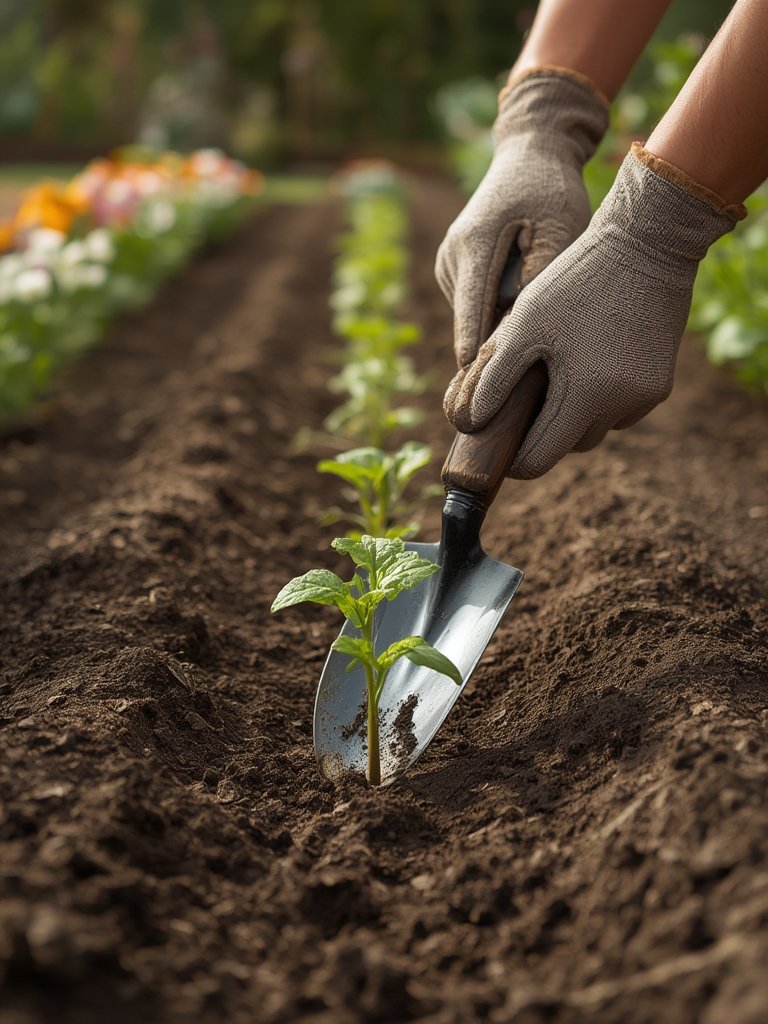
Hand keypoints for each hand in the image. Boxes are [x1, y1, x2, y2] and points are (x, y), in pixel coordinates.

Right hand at [435, 68, 607, 367]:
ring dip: (495, 335)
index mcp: (472, 248)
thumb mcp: (560, 227)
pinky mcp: (453, 268)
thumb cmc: (551, 189)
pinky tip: (523, 322)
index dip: (477, 365)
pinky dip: (493, 318)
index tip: (481, 403)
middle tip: (522, 396)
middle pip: (468, 326)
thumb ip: (542, 275)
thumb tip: (523, 331)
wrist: (530, 152)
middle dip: (491, 358)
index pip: (471, 320)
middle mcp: (450, 259)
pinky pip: (473, 306)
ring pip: (470, 319)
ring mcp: (447, 264)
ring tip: (533, 356)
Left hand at [444, 143, 744, 478]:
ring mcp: (645, 399)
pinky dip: (600, 399)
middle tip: (525, 395)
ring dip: (573, 416)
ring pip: (594, 429)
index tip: (498, 442)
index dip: (513, 458)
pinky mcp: (660, 385)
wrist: (647, 244)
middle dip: (543, 431)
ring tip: (556, 373)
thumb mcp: (523, 325)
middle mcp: (620, 408)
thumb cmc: (574, 282)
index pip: (537, 461)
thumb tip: (469, 424)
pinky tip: (588, 362)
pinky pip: (619, 411)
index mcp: (583, 398)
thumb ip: (493, 378)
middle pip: (567, 447)